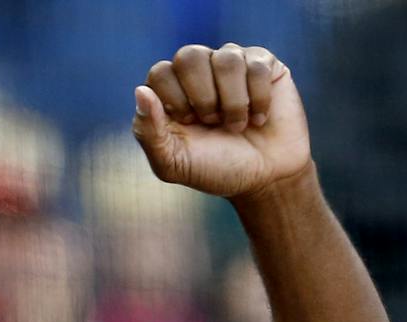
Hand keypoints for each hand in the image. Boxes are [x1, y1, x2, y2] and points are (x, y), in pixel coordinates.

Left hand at [133, 44, 310, 199]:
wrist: (266, 180)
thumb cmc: (217, 170)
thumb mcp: (175, 164)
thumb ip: (149, 133)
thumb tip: (140, 91)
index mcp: (171, 91)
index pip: (160, 73)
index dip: (176, 102)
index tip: (190, 126)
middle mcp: (199, 71)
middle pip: (189, 56)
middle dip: (203, 98)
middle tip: (213, 123)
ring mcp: (230, 64)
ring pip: (227, 59)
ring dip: (234, 103)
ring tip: (238, 126)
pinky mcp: (263, 65)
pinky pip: (257, 66)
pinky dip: (259, 100)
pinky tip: (259, 118)